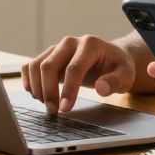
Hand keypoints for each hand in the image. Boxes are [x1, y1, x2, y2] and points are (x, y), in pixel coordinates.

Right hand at [21, 35, 135, 114]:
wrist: (110, 58)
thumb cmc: (117, 67)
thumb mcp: (126, 75)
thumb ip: (116, 81)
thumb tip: (101, 88)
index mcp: (90, 44)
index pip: (74, 68)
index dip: (68, 90)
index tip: (64, 109)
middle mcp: (70, 42)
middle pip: (49, 65)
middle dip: (48, 91)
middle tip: (53, 112)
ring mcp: (57, 48)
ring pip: (37, 65)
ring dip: (37, 88)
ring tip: (47, 105)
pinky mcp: (49, 55)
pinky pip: (31, 65)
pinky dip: (28, 80)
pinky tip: (35, 94)